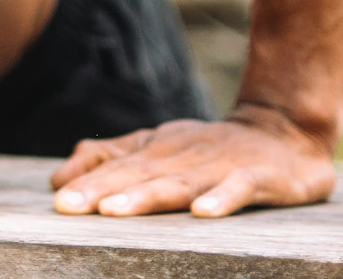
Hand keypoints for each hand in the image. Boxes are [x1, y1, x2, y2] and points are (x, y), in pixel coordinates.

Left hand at [48, 105, 335, 217]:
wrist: (285, 129)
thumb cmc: (210, 147)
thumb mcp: (157, 148)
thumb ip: (108, 159)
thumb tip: (57, 179)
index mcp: (159, 151)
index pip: (118, 168)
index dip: (88, 184)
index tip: (58, 204)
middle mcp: (185, 156)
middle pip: (139, 175)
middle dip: (103, 191)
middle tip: (69, 207)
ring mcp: (221, 166)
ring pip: (180, 183)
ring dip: (147, 197)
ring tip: (114, 211)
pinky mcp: (260, 177)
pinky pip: (240, 188)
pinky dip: (222, 199)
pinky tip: (202, 213)